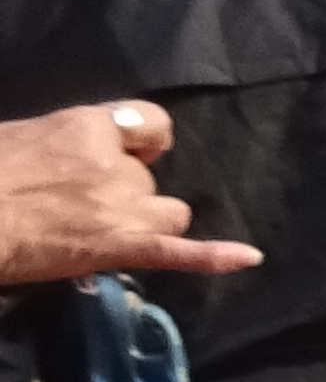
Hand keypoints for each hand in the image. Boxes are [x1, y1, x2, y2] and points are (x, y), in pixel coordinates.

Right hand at [0, 100, 258, 288]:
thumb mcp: (20, 135)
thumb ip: (59, 141)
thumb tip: (65, 154)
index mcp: (88, 126)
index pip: (149, 124)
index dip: (139, 142)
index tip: (123, 151)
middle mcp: (117, 165)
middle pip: (150, 180)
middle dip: (127, 193)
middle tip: (79, 207)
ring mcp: (123, 208)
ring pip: (169, 213)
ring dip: (147, 223)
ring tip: (105, 233)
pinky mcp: (122, 248)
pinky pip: (179, 253)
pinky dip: (214, 256)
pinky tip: (247, 257)